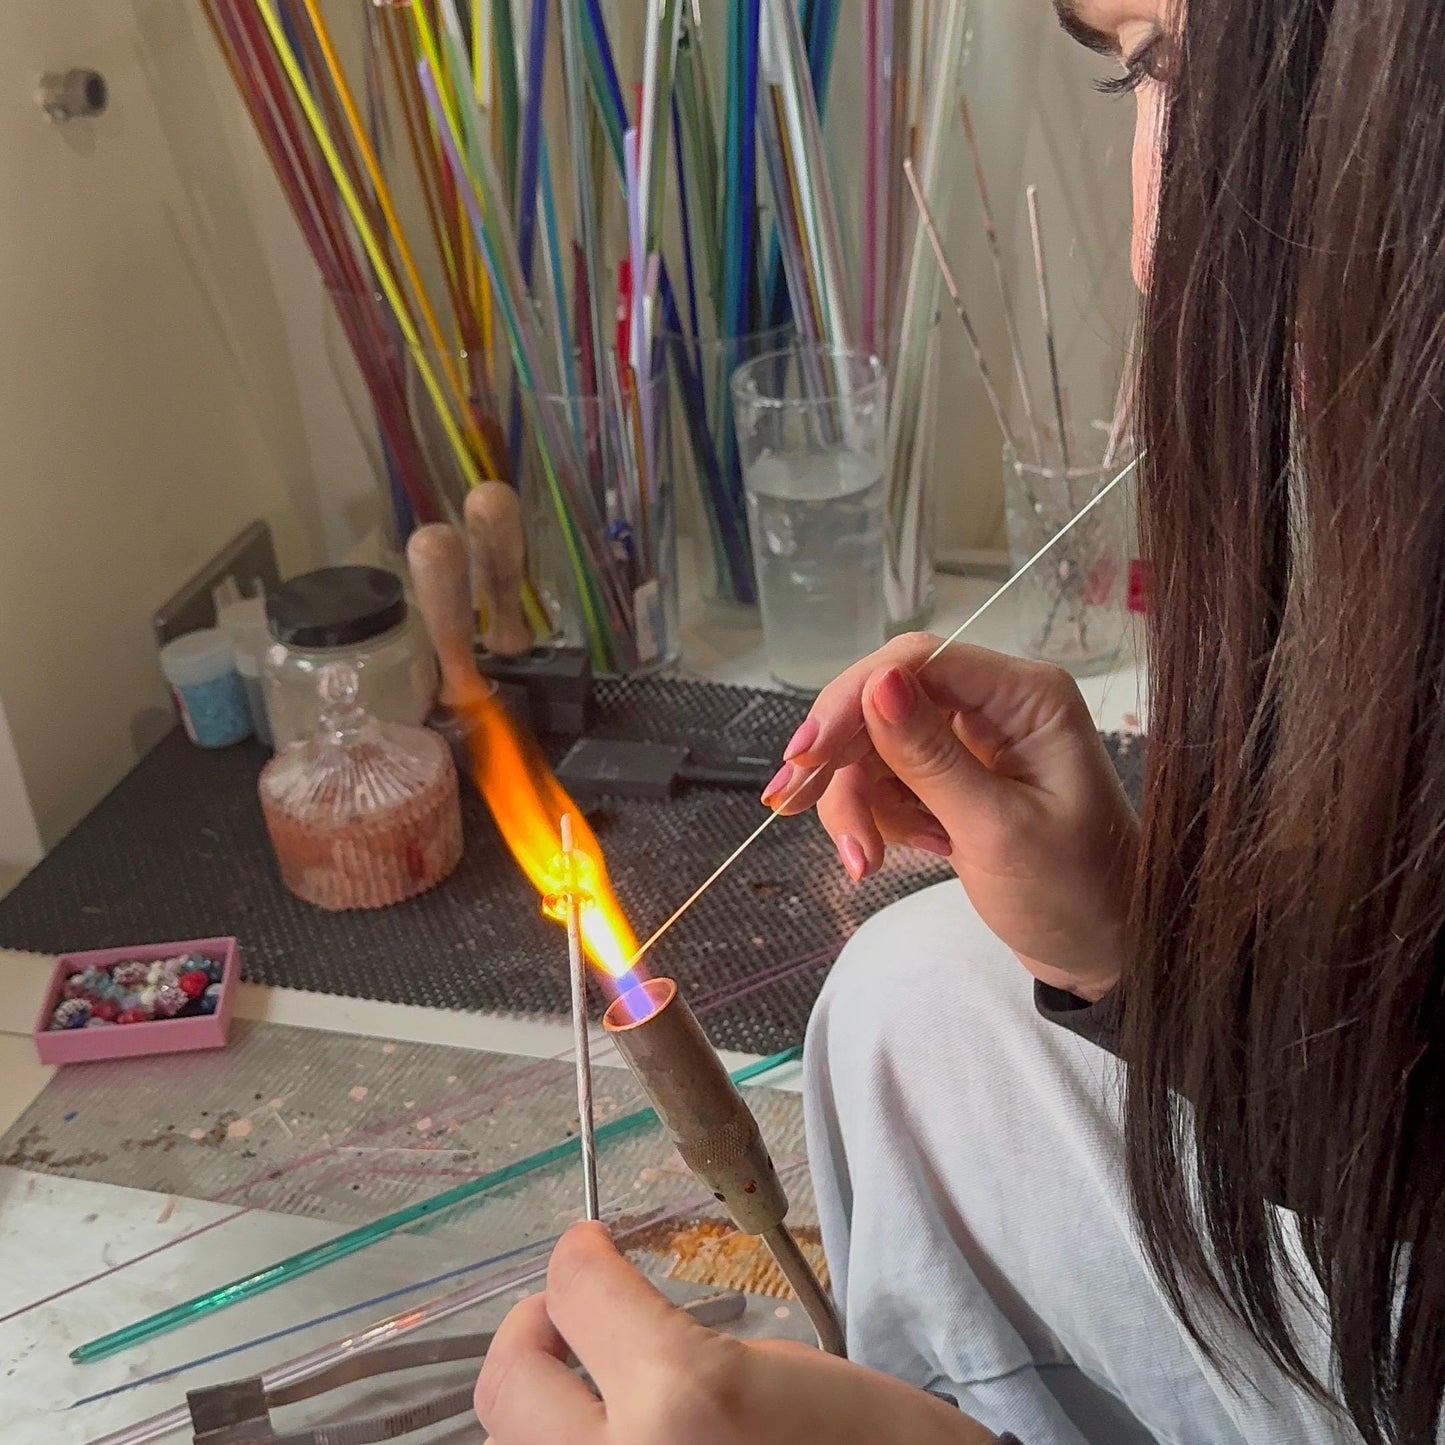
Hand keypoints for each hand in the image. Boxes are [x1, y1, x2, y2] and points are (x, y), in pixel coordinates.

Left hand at [475, 1222, 997, 1444]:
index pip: (576, 1290)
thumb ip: (667, 1344)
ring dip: (544, 1414)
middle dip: (535, 1332)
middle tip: (575, 1320)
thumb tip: (600, 1325)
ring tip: (598, 1398)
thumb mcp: (771, 1369)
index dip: (580, 1256)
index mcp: (680, 1398)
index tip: (589, 1249)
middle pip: (510, 1382)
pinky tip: (621, 1443)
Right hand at [763, 635, 1136, 999]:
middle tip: (789, 805)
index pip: (917, 663)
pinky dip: (878, 817)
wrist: (1105, 950)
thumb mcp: (998, 830)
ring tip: (868, 861)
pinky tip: (903, 853)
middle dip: (840, 759)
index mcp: (1024, 696)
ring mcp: (971, 740)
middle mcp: (995, 704)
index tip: (805, 754)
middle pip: (882, 701)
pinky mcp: (952, 776)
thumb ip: (931, 758)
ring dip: (857, 802)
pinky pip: (885, 779)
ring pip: (873, 746)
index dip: (851, 700)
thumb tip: (875, 684)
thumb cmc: (1072, 894)